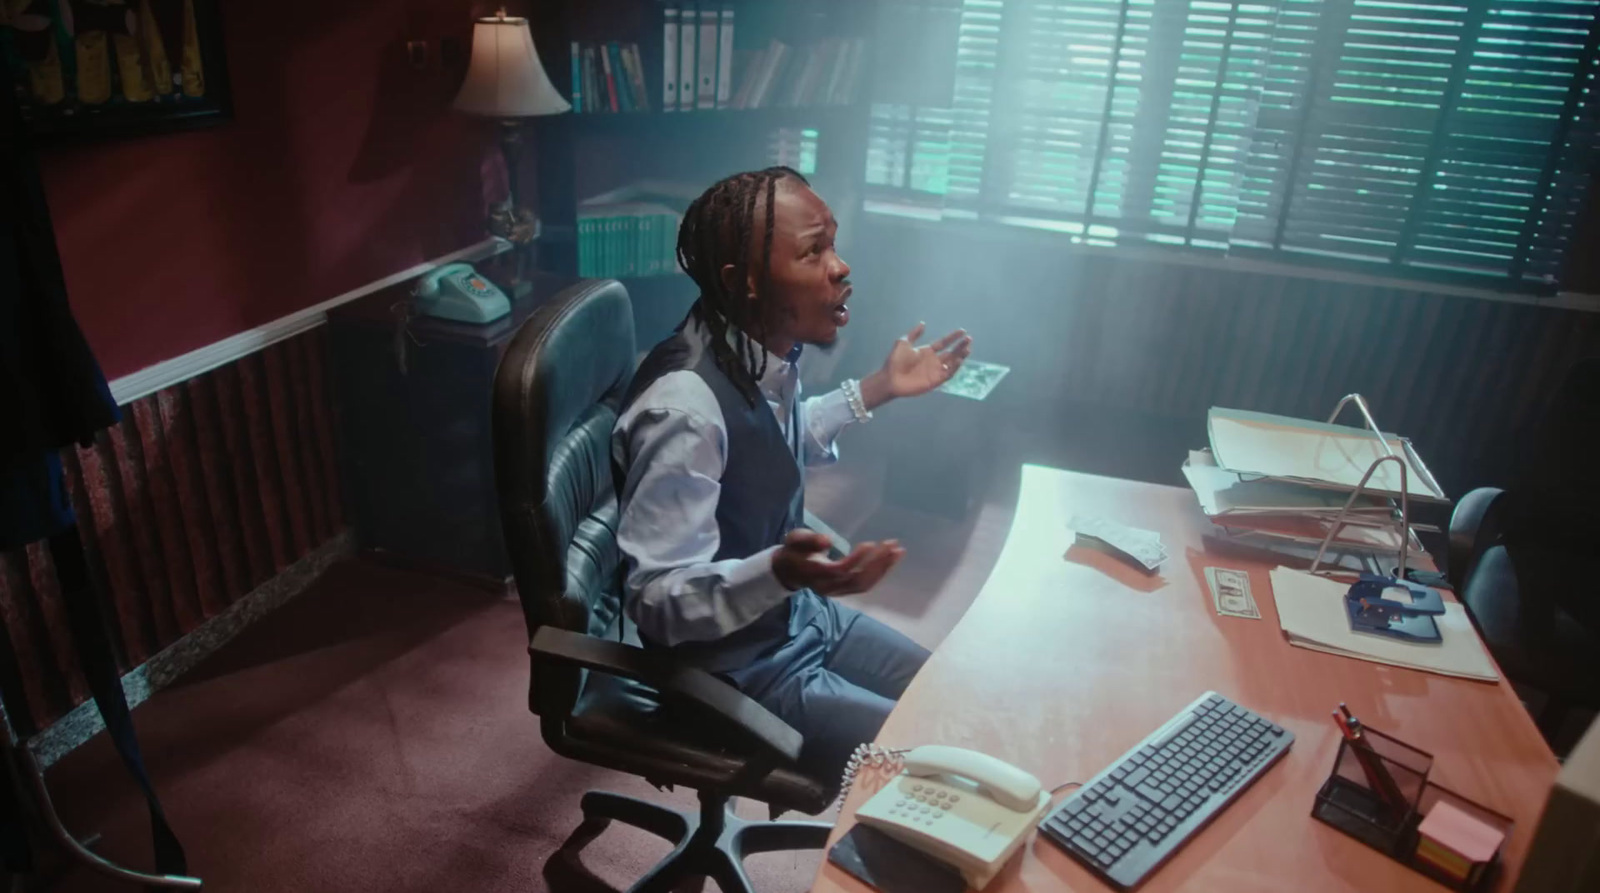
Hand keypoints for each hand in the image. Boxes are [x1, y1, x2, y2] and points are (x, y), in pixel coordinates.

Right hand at [771, 529, 905, 596]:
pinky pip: (865, 586)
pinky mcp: (845, 591)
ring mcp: (838, 591)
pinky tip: (890, 560)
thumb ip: (809, 539)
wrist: (790, 571)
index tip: (870, 544)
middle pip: (857, 579)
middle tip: (892, 545)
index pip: (840, 570)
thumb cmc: (794, 551)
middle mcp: (828, 586)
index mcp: (816, 573)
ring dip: (883, 569)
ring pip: (864, 585)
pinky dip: (880, 573)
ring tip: (898, 552)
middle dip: (877, 563)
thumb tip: (827, 540)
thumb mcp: (795, 539)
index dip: (857, 560)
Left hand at [859, 323, 972, 408]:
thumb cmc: (895, 361)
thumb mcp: (903, 342)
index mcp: (926, 351)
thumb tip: (923, 323)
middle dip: (960, 346)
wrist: (890, 378)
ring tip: (967, 349)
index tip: (962, 331)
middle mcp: (933, 361)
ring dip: (960, 357)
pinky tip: (959, 360)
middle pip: (951, 353)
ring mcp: (935, 371)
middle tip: (969, 339)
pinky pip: (948, 374)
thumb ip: (914, 334)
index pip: (943, 343)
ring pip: (952, 363)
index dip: (953, 337)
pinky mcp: (935, 381)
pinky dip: (954, 368)